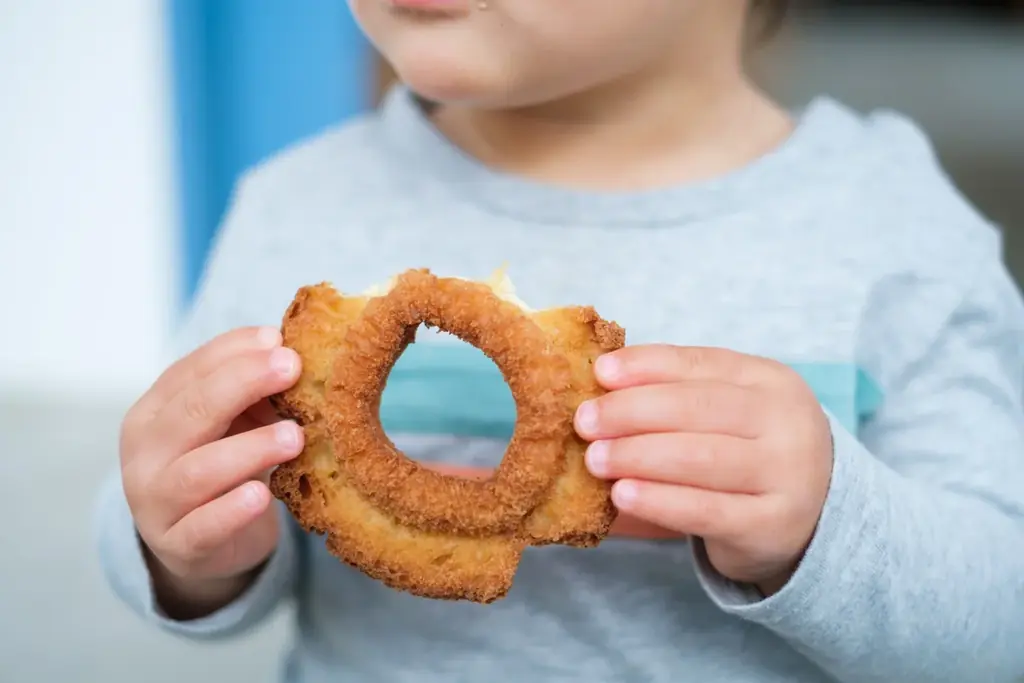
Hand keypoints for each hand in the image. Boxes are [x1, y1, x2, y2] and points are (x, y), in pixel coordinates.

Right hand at [119, 326, 303, 617]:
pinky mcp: (178, 545)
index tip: (279, 339)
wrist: (201, 543)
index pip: (189, 371)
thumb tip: (292, 352)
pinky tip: (261, 496)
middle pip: (191, 411)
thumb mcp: (232, 423)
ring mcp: (155, 502)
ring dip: (249, 449)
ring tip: (294, 437)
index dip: (234, 352)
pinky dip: (231, 512)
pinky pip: (202, 528)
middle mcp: (145, 452)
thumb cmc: (222, 465)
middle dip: (243, 383)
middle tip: (292, 368)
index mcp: (155, 410)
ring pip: (197, 471)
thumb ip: (251, 391)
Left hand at [574, 344, 833, 595]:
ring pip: (701, 458)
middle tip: (585, 421)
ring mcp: (787, 475)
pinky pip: (706, 511)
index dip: (646, 365)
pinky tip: (622, 495)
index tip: (600, 372)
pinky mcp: (772, 526)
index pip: (701, 364)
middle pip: (699, 408)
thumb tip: (600, 380)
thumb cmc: (748, 454)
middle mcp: (787, 422)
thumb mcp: (727, 414)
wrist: (813, 520)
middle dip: (633, 411)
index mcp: (770, 381)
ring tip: (595, 459)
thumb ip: (675, 395)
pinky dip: (658, 501)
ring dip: (638, 456)